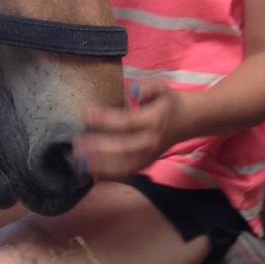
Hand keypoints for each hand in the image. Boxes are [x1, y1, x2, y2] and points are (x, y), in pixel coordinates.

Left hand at [72, 78, 193, 178]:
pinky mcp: (145, 165)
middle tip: (76, 142)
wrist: (188, 120)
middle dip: (98, 147)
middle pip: (123, 148)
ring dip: (100, 165)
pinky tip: (90, 172)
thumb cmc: (169, 102)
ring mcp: (149, 157)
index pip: (127, 122)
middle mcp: (151, 142)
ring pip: (123, 166)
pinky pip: (126, 174)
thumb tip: (132, 89)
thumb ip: (147, 87)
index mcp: (153, 121)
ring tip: (79, 160)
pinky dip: (108, 175)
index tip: (86, 114)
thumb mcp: (161, 88)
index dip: (106, 119)